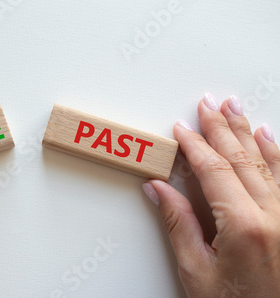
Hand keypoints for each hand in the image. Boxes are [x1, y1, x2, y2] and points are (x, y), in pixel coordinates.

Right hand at [143, 94, 279, 296]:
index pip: (213, 170)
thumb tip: (159, 189)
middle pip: (241, 158)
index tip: (181, 129)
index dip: (194, 146)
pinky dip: (276, 153)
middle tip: (207, 104)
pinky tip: (268, 137)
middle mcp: (276, 217)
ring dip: (248, 132)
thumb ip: (179, 225)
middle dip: (221, 127)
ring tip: (234, 107)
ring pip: (268, 161)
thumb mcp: (196, 272)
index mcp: (245, 227)